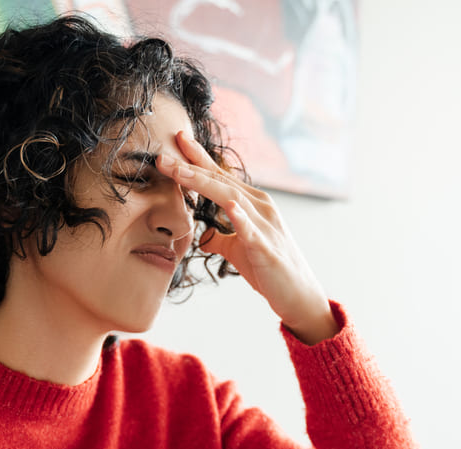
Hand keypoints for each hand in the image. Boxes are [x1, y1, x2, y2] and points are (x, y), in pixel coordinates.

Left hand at [157, 131, 338, 343]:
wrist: (297, 295)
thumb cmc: (268, 270)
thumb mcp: (238, 251)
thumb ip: (220, 239)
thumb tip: (204, 236)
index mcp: (251, 203)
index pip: (220, 176)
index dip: (198, 159)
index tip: (177, 140)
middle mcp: (260, 206)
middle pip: (220, 181)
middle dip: (190, 166)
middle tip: (163, 156)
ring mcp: (265, 225)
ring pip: (230, 197)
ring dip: (203, 183)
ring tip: (180, 172)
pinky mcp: (266, 247)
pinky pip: (250, 230)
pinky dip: (240, 216)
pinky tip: (229, 206)